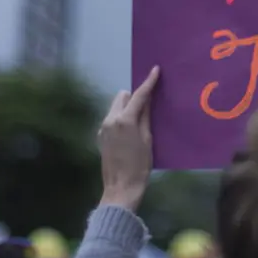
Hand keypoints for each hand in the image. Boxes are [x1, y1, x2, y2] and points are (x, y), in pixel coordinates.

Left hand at [98, 66, 159, 211]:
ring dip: (127, 107)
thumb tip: (146, 100)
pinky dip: (122, 118)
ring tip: (140, 120)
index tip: (155, 70)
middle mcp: (110, 119)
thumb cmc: (140, 165)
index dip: (148, 82)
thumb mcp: (148, 139)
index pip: (138, 95)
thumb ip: (145, 117)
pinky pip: (112, 118)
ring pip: (116, 107)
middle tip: (147, 105)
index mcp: (124, 120)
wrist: (121, 187)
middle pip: (122, 97)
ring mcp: (103, 128)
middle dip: (134, 96)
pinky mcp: (101, 136)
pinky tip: (131, 131)